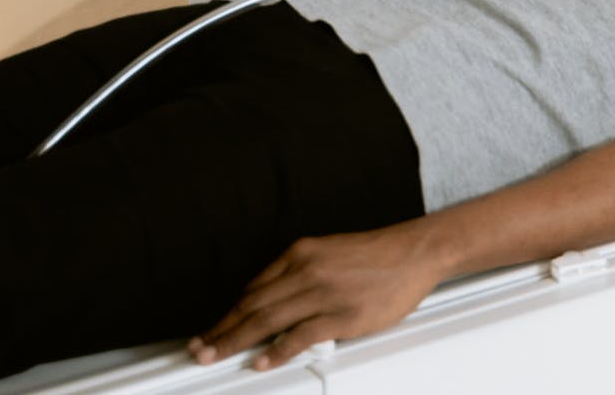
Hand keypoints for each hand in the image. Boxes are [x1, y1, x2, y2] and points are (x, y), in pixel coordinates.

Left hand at [189, 224, 445, 370]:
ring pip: (267, 320)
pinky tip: (261, 361)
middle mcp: (306, 270)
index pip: (253, 288)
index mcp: (301, 253)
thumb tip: (271, 298)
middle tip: (199, 348)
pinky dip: (275, 351)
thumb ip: (299, 274)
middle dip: (221, 330)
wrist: (415, 253)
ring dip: (235, 341)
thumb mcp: (328, 253)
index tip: (212, 328)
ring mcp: (323, 293)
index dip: (228, 313)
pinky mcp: (342, 315)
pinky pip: (299, 336)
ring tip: (215, 356)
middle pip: (252, 306)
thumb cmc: (377, 256)